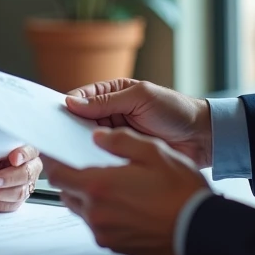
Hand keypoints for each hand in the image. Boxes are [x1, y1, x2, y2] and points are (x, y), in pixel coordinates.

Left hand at [0, 146, 42, 212]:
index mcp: (19, 147)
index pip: (30, 149)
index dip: (24, 154)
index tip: (13, 159)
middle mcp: (25, 165)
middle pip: (27, 174)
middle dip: (8, 179)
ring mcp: (22, 184)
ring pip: (20, 192)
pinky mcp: (15, 199)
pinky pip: (10, 205)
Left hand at [45, 128, 207, 254]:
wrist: (200, 229)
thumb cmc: (180, 192)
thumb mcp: (153, 151)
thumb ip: (120, 140)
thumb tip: (98, 136)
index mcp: (99, 186)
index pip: (58, 173)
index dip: (54, 160)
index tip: (55, 152)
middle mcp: (96, 212)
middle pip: (66, 191)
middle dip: (70, 176)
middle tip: (82, 163)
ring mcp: (104, 232)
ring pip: (80, 209)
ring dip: (85, 194)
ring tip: (106, 182)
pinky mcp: (115, 244)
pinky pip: (96, 224)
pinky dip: (100, 211)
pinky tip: (120, 201)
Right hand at [64, 78, 212, 167]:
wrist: (202, 137)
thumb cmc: (175, 110)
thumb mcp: (140, 98)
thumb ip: (107, 101)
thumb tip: (72, 102)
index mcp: (113, 93)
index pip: (81, 97)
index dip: (66, 105)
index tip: (51, 115)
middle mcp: (111, 113)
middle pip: (80, 120)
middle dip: (69, 127)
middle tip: (57, 137)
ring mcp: (117, 134)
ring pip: (89, 139)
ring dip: (81, 144)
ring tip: (69, 151)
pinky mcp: (123, 154)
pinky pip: (103, 155)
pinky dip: (95, 158)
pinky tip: (88, 162)